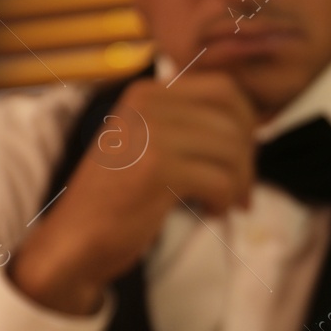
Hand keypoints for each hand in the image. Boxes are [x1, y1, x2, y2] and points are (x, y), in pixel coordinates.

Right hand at [10, 73, 256, 313]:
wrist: (74, 241)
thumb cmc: (118, 199)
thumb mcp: (150, 145)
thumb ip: (190, 127)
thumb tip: (256, 127)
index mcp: (147, 92)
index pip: (224, 89)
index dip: (247, 124)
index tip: (240, 159)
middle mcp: (147, 103)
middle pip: (234, 119)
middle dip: (248, 159)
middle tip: (240, 190)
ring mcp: (150, 133)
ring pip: (232, 149)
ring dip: (239, 183)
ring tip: (224, 203)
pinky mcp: (156, 168)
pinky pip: (221, 179)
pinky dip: (225, 200)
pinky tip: (210, 212)